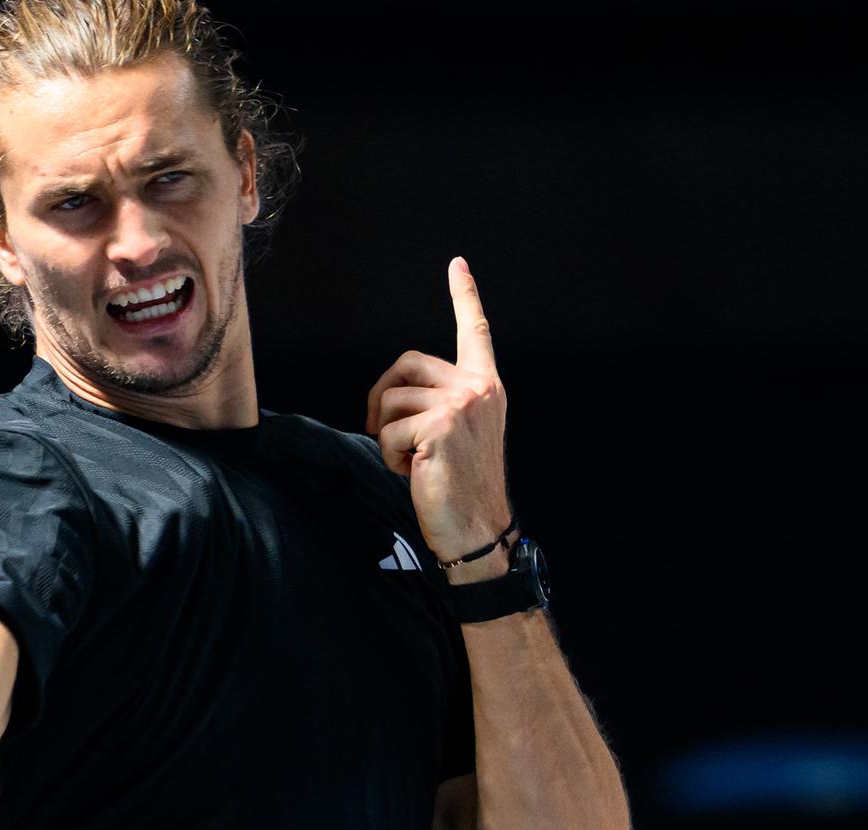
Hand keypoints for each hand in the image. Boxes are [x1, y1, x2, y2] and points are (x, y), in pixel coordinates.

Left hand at [365, 257, 514, 572]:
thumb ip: (438, 402)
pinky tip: (413, 472)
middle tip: (381, 429)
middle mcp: (479, 387)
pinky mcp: (441, 425)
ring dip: (387, 434)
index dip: (465, 296)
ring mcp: (462, 404)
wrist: (476, 527)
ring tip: (412, 460)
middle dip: (381, 395)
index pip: (476, 332)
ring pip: (391, 399)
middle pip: (405, 363)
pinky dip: (389, 455)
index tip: (457, 264)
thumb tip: (392, 394)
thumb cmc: (458, 484)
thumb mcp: (455, 433)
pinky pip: (388, 430)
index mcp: (486, 386)